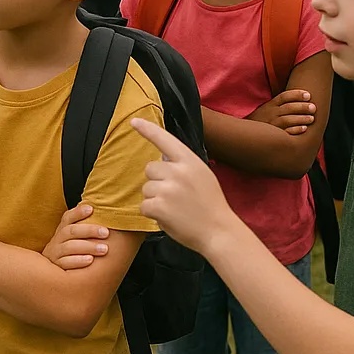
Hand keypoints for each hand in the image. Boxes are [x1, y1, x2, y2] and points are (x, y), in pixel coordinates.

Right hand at [43, 202, 109, 269]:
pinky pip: (66, 263)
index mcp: (62, 229)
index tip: (91, 209)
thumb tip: (99, 209)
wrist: (52, 272)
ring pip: (69, 247)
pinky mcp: (56, 267)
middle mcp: (57, 239)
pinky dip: (78, 261)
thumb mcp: (74, 236)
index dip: (78, 212)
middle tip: (106, 232)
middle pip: (71, 231)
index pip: (68, 217)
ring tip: (104, 249)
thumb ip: (83, 225)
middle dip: (89, 231)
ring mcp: (55, 253)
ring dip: (88, 247)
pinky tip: (90, 260)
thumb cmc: (71, 250)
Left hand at [132, 117, 232, 252]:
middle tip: (176, 196)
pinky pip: (144, 206)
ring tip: (176, 209)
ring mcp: (167, 189)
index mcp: (189, 161)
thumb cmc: (210, 205)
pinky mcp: (159, 206)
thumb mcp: (202, 175)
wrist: (219, 232)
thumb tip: (162, 159)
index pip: (164, 139)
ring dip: (156, 200)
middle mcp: (177, 171)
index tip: (134, 121)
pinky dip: (153, 214)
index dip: (147, 129)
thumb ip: (183, 165)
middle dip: (157, 181)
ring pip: (146, 189)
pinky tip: (170, 218)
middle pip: (150, 169)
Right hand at [249, 90, 315, 134]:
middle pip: (288, 107)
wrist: (246, 134)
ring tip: (312, 118)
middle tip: (313, 107)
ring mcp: (271, 124)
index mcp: (270, 105)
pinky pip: (285, 132)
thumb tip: (299, 98)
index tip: (308, 95)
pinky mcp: (272, 136)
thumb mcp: (266, 109)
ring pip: (287, 120)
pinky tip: (304, 128)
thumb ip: (279, 104)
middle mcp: (270, 113)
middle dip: (302, 107)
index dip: (296, 94)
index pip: (284, 96)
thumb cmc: (261, 120)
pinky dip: (295, 130)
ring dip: (301, 118)